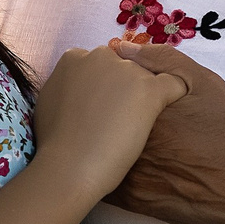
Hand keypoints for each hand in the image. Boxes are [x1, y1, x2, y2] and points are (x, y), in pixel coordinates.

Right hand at [30, 47, 189, 200]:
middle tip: (118, 120)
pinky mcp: (150, 89)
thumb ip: (68, 87)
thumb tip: (77, 88)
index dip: (105, 86)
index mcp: (74, 58)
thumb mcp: (50, 102)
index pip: (101, 63)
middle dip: (125, 89)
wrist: (69, 167)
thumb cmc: (55, 143)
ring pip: (148, 77)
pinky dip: (174, 98)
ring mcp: (127, 71)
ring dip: (145, 98)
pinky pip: (174, 85)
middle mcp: (102, 57)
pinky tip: (165, 118)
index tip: (103, 108)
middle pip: (125, 67)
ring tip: (136, 128)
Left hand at [102, 41, 224, 223]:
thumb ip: (164, 60)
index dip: (114, 87)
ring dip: (101, 141)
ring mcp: (126, 173)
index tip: (124, 89)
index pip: (106, 88)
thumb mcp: (206, 84)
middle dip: (105, 113)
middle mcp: (126, 139)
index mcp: (140, 108)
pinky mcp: (131, 200)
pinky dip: (107, 168)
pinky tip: (124, 162)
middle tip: (127, 114)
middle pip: (99, 118)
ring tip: (121, 136)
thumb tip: (123, 48)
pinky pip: (104, 180)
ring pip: (96, 150)